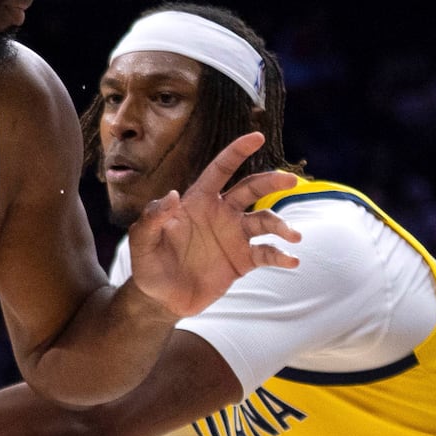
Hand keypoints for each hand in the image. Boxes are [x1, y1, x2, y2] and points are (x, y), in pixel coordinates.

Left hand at [128, 133, 300, 317]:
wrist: (161, 299)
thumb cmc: (149, 265)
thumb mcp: (142, 242)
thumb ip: (152, 218)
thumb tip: (173, 195)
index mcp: (199, 201)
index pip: (220, 170)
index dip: (237, 151)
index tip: (257, 136)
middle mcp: (221, 213)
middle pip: (252, 190)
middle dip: (272, 182)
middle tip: (290, 180)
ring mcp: (234, 236)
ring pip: (265, 221)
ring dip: (282, 225)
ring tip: (293, 235)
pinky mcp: (243, 261)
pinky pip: (267, 253)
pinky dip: (281, 256)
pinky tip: (292, 261)